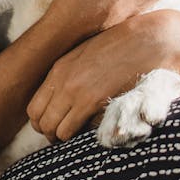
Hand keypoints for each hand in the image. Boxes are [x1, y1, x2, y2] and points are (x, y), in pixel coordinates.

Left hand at [27, 10, 178, 142]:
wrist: (145, 41)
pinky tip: (85, 133)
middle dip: (48, 132)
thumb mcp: (89, 55)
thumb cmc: (123, 48)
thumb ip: (73, 74)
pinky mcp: (90, 100)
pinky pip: (68, 130)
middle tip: (64, 136)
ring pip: (51, 128)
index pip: (34, 106)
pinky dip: (73, 137)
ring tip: (75, 138)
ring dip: (61, 137)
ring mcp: (74, 90)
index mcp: (59, 67)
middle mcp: (62, 79)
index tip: (56, 125)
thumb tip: (65, 96)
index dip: (42, 121)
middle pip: (38, 120)